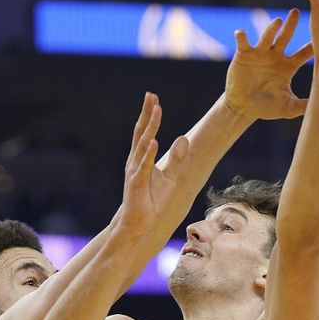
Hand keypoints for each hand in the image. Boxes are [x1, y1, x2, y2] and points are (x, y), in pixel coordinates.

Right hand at [117, 93, 188, 235]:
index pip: (145, 132)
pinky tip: (153, 141)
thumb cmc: (151, 201)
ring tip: (156, 111)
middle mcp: (135, 161)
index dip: (149, 115)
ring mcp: (135, 171)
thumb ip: (176, 159)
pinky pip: (143, 166)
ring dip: (150, 128)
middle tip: (151, 95)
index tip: (153, 98)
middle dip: (147, 114)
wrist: (138, 224)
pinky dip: (148, 153)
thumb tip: (184, 139)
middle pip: (141, 133)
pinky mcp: (137, 184)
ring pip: (142, 145)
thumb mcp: (170, 178)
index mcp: (141, 158)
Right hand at [224, 9, 313, 121]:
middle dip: (291, 25)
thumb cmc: (266, 107)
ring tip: (277, 21)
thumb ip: (302, 105)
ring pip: (267, 37)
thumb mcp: (287, 108)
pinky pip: (243, 43)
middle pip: (286, 37)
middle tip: (296, 12)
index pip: (304, 53)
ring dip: (271, 29)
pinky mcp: (243, 55)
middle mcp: (276, 56)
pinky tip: (240, 33)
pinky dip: (241, 37)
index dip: (312, 46)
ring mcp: (260, 53)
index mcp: (289, 66)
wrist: (243, 108)